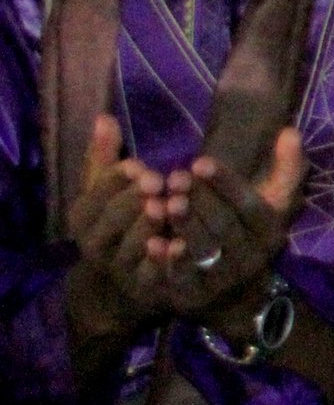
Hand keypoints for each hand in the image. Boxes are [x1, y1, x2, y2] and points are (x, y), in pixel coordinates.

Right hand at [66, 114, 178, 328]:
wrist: (127, 275)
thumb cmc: (124, 218)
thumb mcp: (110, 188)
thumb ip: (107, 156)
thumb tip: (104, 117)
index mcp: (83, 217)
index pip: (94, 195)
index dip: (115, 180)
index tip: (139, 165)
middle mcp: (93, 244)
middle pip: (110, 220)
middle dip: (132, 199)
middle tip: (157, 182)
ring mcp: (117, 267)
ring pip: (130, 246)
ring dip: (148, 225)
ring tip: (167, 207)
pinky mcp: (141, 287)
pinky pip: (150, 274)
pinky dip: (163, 260)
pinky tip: (180, 243)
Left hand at [161, 128, 306, 332]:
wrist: (234, 295)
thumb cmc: (243, 234)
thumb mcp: (268, 204)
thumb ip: (284, 169)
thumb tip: (290, 131)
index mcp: (269, 230)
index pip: (251, 205)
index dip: (226, 183)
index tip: (199, 162)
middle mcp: (252, 256)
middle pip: (226, 226)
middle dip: (201, 200)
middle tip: (174, 177)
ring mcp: (226, 278)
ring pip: (206, 250)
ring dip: (186, 226)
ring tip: (164, 203)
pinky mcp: (199, 295)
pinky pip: (185, 277)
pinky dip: (170, 261)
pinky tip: (154, 242)